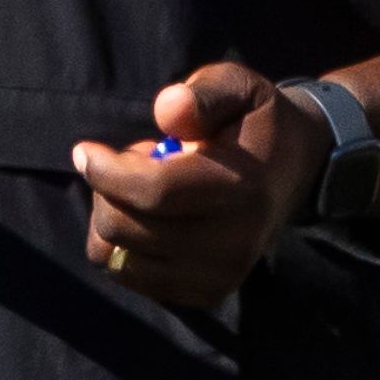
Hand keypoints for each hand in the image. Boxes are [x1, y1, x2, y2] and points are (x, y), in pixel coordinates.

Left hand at [71, 63, 325, 308]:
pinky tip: (152, 218)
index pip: (154, 192)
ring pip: (118, 259)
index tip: (84, 151)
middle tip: (133, 162)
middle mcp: (232, 244)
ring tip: (146, 191)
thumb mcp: (236, 86)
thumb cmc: (253, 121)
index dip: (106, 172)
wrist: (295, 169)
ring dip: (115, 218)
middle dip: (109, 189)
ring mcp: (219, 277)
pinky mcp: (205, 294)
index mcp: (241, 189)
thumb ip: (203, 93)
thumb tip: (168, 114)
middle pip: (125, 229)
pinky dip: (125, 246)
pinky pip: (130, 277)